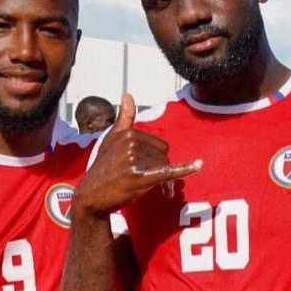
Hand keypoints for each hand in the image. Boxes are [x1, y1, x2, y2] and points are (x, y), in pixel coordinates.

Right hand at [74, 93, 201, 216]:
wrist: (91, 196)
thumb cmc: (104, 168)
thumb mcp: (111, 139)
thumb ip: (124, 118)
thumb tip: (127, 94)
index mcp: (128, 132)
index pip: (160, 145)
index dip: (156, 160)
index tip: (145, 171)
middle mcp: (131, 142)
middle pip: (164, 156)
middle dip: (159, 170)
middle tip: (145, 182)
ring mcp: (133, 159)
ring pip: (165, 168)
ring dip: (161, 182)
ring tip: (145, 189)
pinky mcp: (138, 176)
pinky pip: (167, 171)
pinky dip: (185, 169)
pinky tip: (199, 165)